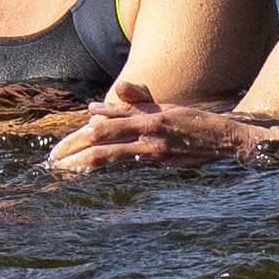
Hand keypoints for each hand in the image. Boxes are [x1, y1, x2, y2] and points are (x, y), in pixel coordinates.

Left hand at [46, 81, 251, 175]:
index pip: (103, 123)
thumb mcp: (161, 108)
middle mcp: (146, 128)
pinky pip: (127, 161)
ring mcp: (153, 146)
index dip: (78, 136)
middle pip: (99, 136)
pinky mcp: (162, 158)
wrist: (226, 137)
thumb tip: (94, 109)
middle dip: (73, 148)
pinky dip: (105, 166)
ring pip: (110, 151)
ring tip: (63, 168)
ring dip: (83, 160)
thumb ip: (130, 106)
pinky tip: (90, 172)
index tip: (59, 148)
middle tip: (52, 160)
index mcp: (144, 114)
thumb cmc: (192, 123)